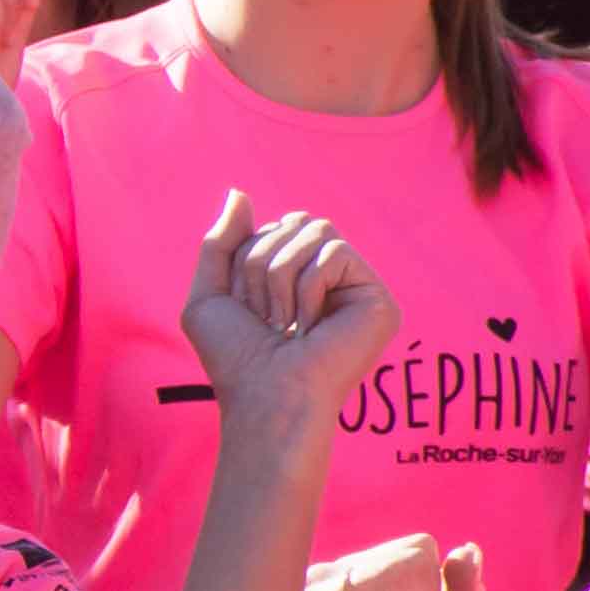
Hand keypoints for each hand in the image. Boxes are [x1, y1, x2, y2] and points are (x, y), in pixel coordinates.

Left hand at [178, 191, 395, 431]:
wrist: (263, 398)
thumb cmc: (236, 359)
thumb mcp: (211, 295)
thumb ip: (221, 242)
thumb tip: (239, 192)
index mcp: (301, 278)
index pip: (275, 227)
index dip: (247, 258)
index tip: (246, 310)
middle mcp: (334, 280)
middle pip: (295, 220)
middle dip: (260, 263)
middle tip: (264, 317)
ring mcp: (359, 289)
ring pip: (314, 228)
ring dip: (280, 275)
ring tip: (284, 323)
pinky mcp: (378, 299)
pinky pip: (335, 251)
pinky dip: (307, 286)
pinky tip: (309, 327)